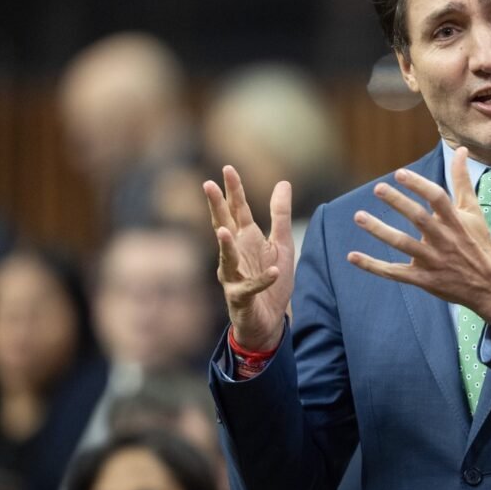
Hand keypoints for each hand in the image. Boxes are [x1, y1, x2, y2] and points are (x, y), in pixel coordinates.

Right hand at [203, 166, 293, 350]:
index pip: (238, 210)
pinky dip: (263, 279)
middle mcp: (235, 255)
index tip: (227, 169)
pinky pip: (252, 287)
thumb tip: (283, 182)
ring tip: (224, 232)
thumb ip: (280, 215)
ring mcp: (234, 277)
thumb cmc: (270, 280)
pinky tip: (273, 270)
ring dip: (226, 247)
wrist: (267, 321)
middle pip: (224, 226)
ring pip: (228, 259)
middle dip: (216, 207)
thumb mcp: (281, 243)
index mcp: (245, 240)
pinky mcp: (241, 298)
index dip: (233, 191)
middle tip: (207, 185)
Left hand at [347, 147, 490, 324]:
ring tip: (359, 216)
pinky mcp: (424, 279)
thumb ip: (462, 181)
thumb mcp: (474, 212)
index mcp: (456, 222)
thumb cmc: (480, 244)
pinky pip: (394, 272)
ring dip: (379, 231)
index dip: (419, 185)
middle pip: (419, 218)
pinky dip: (372, 266)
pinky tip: (352, 256)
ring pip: (403, 244)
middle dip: (398, 203)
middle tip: (378, 188)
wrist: (490, 287)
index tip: (400, 173)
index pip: (438, 198)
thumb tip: (461, 150)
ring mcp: (433, 260)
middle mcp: (444, 240)